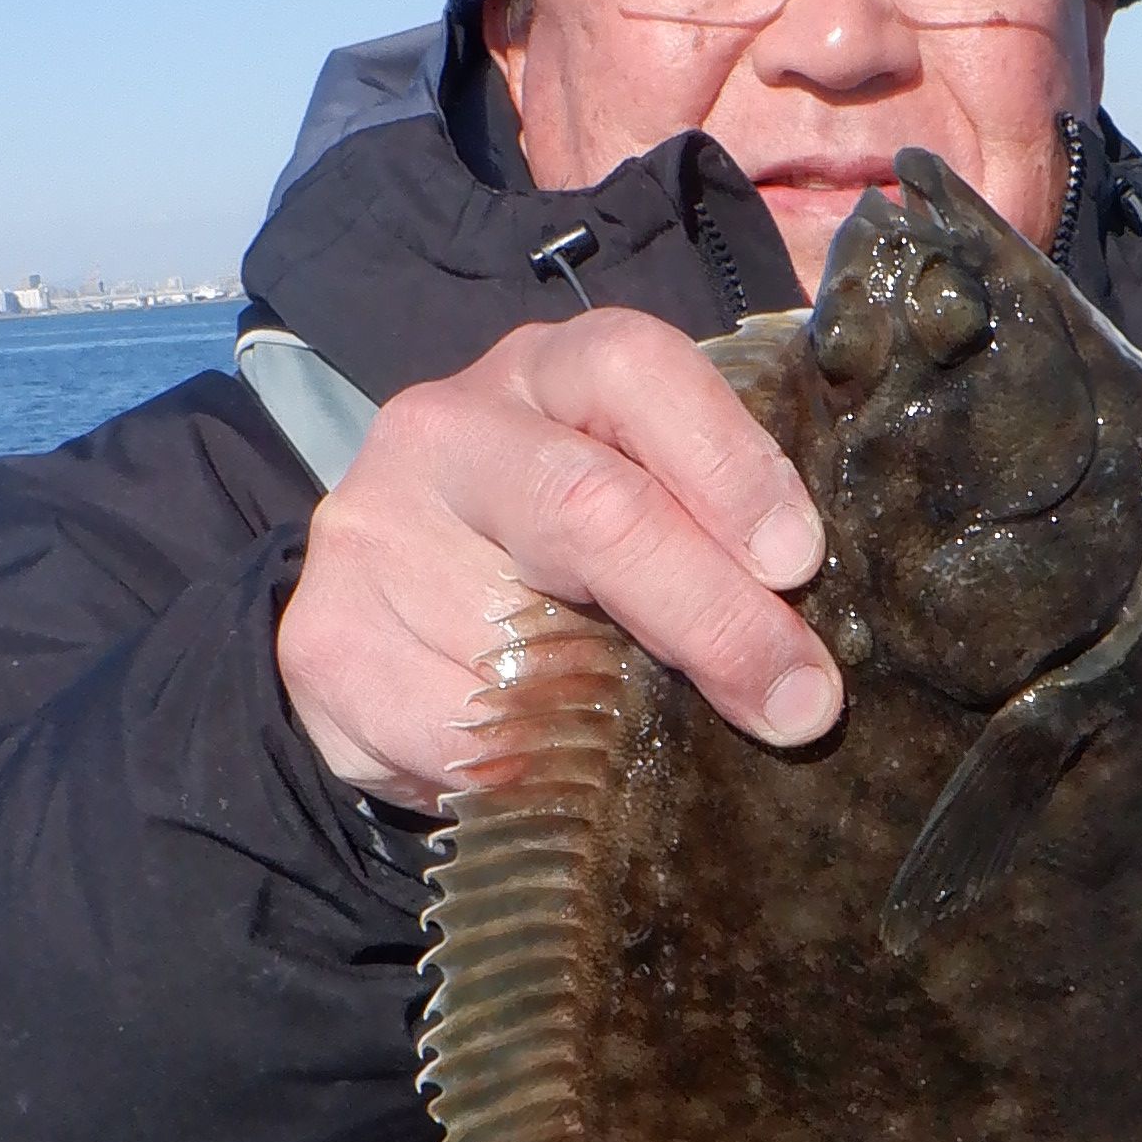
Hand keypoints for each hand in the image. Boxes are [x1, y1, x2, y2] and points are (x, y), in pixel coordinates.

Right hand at [275, 312, 837, 809]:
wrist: (392, 614)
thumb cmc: (561, 559)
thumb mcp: (641, 507)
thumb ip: (716, 534)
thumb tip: (816, 649)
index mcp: (548, 374)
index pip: (636, 371)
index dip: (728, 465)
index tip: (797, 562)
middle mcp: (449, 429)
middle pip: (587, 505)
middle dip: (710, 615)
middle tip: (794, 701)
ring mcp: (371, 529)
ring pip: (524, 649)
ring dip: (612, 719)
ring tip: (637, 741)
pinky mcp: (325, 639)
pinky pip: (458, 734)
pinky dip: (527, 771)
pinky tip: (542, 764)